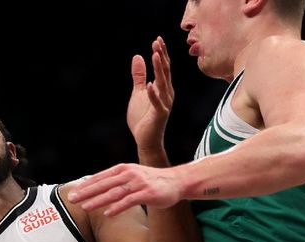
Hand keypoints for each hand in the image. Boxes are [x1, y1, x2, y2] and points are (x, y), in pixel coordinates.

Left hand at [69, 163, 182, 215]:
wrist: (176, 182)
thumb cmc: (151, 181)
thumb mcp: (132, 176)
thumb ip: (116, 181)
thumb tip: (98, 189)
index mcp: (123, 169)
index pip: (100, 177)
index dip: (86, 185)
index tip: (72, 193)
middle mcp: (129, 174)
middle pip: (103, 184)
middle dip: (86, 192)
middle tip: (72, 199)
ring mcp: (138, 183)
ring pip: (114, 193)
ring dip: (98, 200)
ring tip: (85, 207)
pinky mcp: (147, 193)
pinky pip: (129, 201)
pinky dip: (117, 207)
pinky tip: (107, 213)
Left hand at [127, 37, 173, 154]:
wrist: (146, 140)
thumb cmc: (143, 117)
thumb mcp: (138, 92)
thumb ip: (139, 76)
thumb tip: (138, 56)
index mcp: (163, 88)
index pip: (163, 67)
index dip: (161, 54)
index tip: (157, 40)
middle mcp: (167, 94)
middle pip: (165, 72)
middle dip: (161, 57)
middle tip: (157, 42)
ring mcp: (164, 104)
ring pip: (163, 84)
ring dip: (159, 70)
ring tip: (155, 55)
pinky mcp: (159, 115)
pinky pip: (157, 103)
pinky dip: (153, 94)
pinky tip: (149, 84)